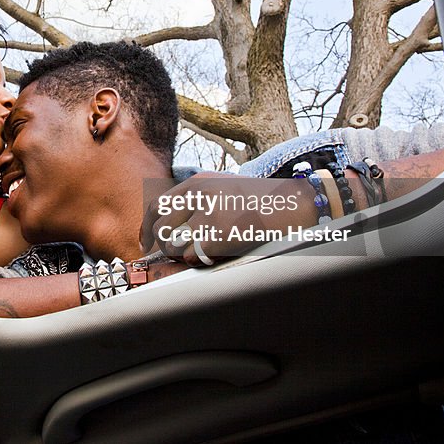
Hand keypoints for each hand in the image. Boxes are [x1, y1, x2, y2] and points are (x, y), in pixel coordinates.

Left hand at [141, 173, 314, 265]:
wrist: (295, 205)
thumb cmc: (261, 202)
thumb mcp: (223, 187)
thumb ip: (196, 200)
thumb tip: (167, 225)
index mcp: (197, 183)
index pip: (158, 206)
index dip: (149, 227)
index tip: (148, 242)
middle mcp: (198, 195)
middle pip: (160, 227)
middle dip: (164, 245)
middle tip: (179, 252)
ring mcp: (208, 213)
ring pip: (172, 244)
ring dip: (182, 254)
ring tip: (201, 252)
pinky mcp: (219, 233)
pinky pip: (192, 255)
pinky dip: (199, 260)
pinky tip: (216, 254)